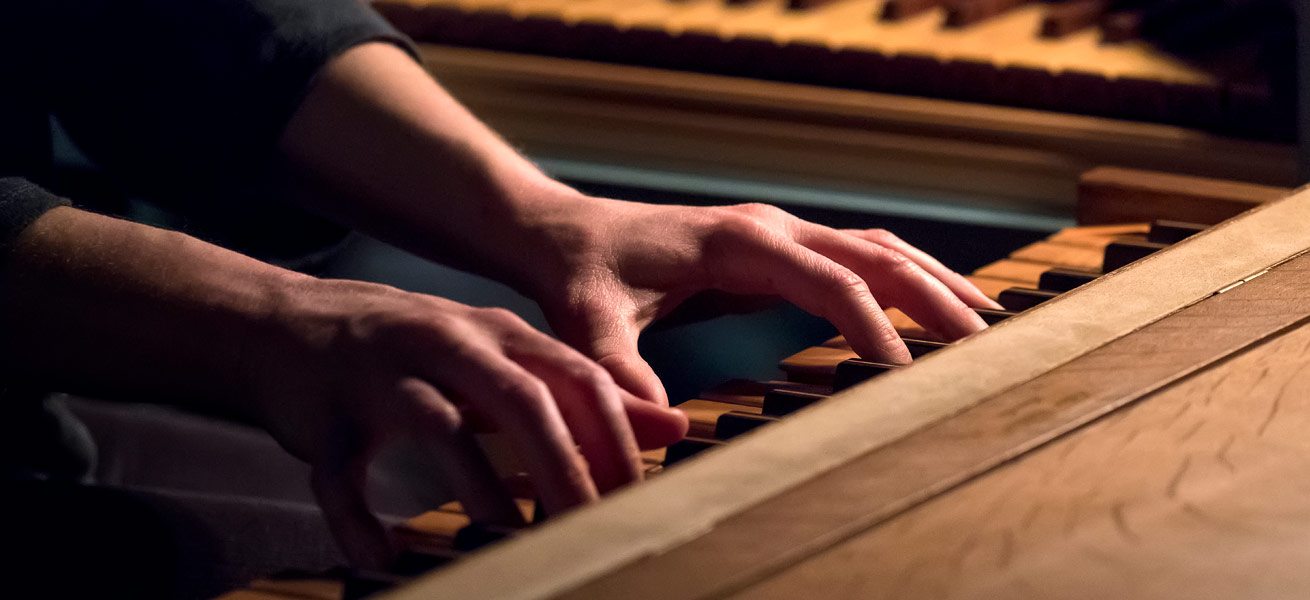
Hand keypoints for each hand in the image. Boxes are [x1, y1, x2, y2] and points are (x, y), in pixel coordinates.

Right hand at [248, 279, 686, 566]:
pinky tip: (385, 555)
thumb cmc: (408, 349)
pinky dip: (362, 521)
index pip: (577, 378)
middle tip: (592, 528)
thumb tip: (668, 427)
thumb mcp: (499, 357)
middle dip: (564, 470)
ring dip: (480, 492)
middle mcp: (444, 344)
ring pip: (440, 429)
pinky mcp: (323, 420)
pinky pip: (343, 476)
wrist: (286, 325)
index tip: (638, 497)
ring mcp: (380, 378)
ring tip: (510, 542)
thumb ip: (579, 391)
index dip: (614, 438)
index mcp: (495, 332)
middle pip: (521, 401)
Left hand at [522, 195, 999, 403]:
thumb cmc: (580, 273)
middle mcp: (771, 228)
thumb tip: (659, 426)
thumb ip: (619, 370)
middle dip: (934, 301)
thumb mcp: (587, 321)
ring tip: (991, 326)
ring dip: (935, 283)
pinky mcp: (781, 249)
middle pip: (876, 255)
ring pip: (879, 249)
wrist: (565, 232)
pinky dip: (907, 279)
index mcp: (738, 241)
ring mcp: (780, 232)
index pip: (830, 280)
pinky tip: (936, 309)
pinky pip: (860, 257)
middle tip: (989, 350)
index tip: (907, 376)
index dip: (873, 325)